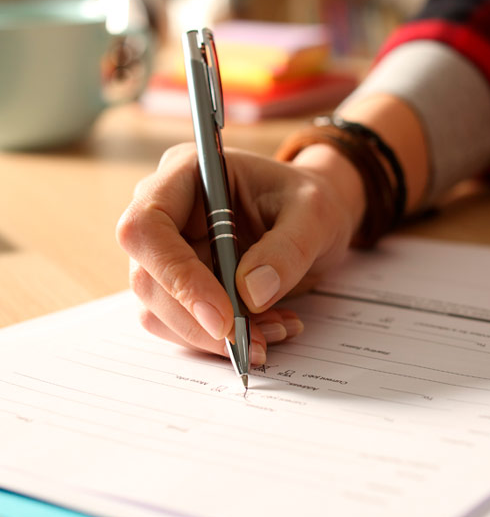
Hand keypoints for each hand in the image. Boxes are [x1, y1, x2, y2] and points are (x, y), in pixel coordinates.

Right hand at [116, 142, 363, 362]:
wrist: (312, 220)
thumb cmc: (310, 202)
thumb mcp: (315, 215)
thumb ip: (288, 249)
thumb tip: (251, 295)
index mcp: (188, 173)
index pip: (147, 225)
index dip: (176, 275)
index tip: (223, 317)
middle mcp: (168, 212)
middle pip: (147, 277)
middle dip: (199, 321)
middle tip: (255, 342)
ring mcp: (169, 250)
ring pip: (157, 311)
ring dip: (212, 337)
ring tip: (275, 330)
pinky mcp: (180, 283)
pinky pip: (181, 324)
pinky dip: (220, 340)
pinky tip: (266, 329)